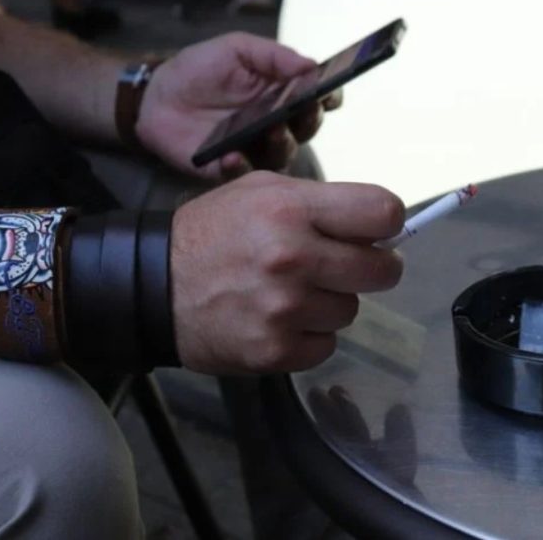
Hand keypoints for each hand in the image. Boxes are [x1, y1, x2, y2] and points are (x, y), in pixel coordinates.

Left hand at [135, 32, 342, 181]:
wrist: (157, 96)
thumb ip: (273, 55)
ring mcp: (255, 148)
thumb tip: (311, 65)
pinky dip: (239, 167)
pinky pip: (242, 174)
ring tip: (270, 130)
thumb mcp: (235, 50)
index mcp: (283, 94)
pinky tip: (232, 156)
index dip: (330, 96)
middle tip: (303, 107)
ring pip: (282, 153)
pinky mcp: (229, 168)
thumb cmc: (199, 70)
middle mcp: (277, 124)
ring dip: (281, 142)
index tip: (330, 91)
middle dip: (310, 117)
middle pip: (307, 127)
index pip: (318, 99)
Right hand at [170, 171, 404, 373]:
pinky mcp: (276, 351)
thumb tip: (381, 228)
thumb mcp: (261, 192)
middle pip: (383, 270)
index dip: (389, 223)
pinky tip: (279, 320)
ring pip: (351, 310)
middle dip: (372, 268)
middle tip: (345, 267)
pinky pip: (326, 345)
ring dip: (331, 303)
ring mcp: (285, 310)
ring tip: (293, 293)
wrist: (153, 286)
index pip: (383, 212)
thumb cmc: (214, 232)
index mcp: (291, 210)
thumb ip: (321, 204)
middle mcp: (293, 258)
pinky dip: (310, 336)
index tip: (378, 232)